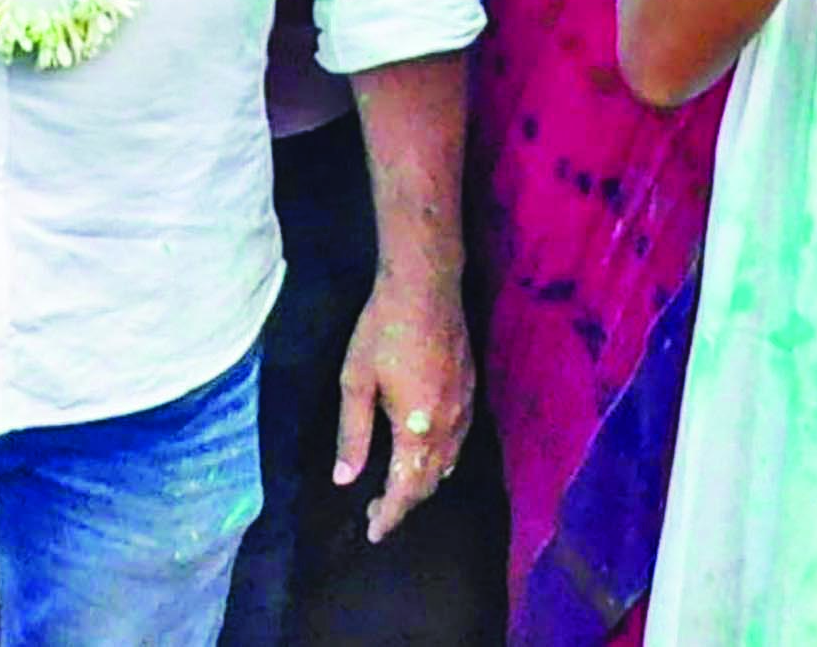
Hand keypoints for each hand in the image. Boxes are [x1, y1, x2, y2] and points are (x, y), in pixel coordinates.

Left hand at [329, 265, 474, 541]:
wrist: (426, 285)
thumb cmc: (383, 330)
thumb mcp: (355, 381)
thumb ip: (353, 434)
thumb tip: (345, 479)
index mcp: (417, 428)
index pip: (405, 488)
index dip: (389, 515)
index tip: (372, 532)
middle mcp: (448, 426)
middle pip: (429, 482)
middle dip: (403, 503)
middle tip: (375, 512)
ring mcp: (464, 408)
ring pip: (448, 464)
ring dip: (422, 483)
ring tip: (396, 488)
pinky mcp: (470, 391)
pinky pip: (458, 442)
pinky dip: (439, 460)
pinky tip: (423, 454)